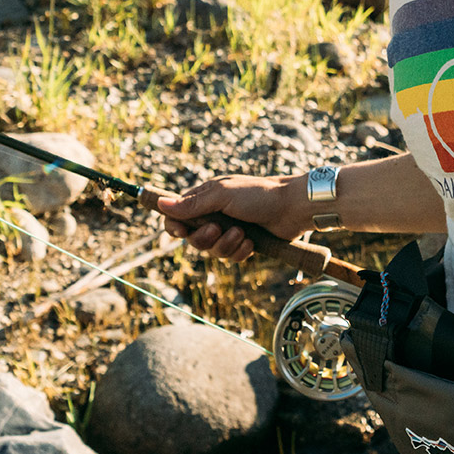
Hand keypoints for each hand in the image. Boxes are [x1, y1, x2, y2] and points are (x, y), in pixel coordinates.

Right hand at [156, 173, 310, 260]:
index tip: (180, 232)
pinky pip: (231, 258)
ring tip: (242, 234)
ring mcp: (229, 229)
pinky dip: (240, 252)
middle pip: (193, 239)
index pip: (177, 216)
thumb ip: (193, 204)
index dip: (174, 227)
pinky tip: (252, 242)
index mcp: (206, 198)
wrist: (293, 208)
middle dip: (205, 238)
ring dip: (226, 245)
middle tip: (219, 229)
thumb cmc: (259, 195)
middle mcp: (215, 214)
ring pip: (212, 251)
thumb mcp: (223, 196)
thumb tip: (161, 203)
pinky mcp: (244, 243)